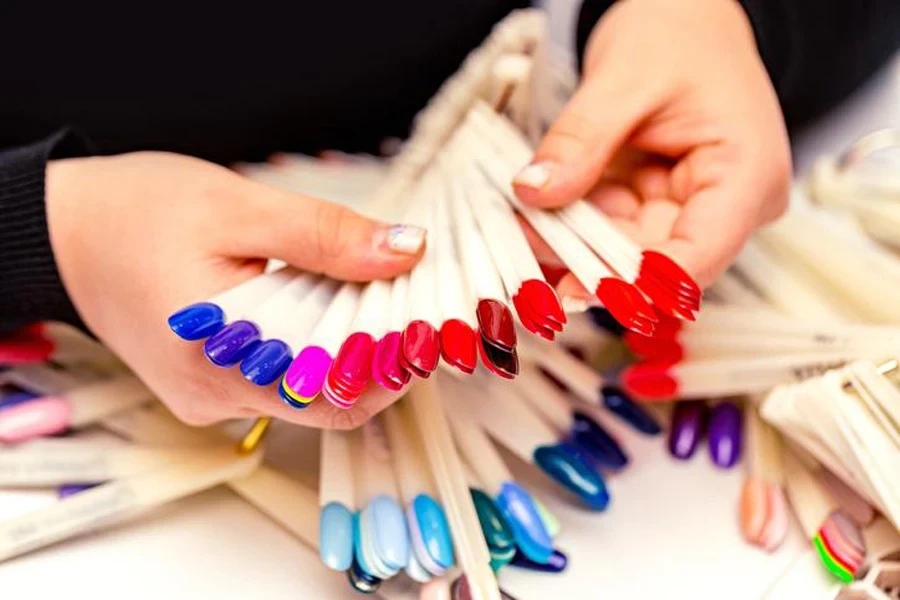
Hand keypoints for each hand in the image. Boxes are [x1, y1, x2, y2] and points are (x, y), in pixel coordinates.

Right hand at [46, 152, 423, 427]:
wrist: (68, 233)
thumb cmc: (142, 213)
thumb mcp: (240, 208)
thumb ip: (325, 235)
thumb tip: (406, 251)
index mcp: (219, 357)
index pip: (336, 393)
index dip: (393, 363)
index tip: (428, 322)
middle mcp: (215, 395)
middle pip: (327, 395)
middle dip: (377, 351)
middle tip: (406, 295)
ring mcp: (211, 398)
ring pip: (306, 388)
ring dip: (346, 345)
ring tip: (365, 289)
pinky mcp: (211, 385)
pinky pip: (279, 378)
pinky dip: (311, 345)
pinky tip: (320, 301)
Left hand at [514, 0, 790, 295]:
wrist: (682, 15)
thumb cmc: (676, 32)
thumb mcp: (624, 78)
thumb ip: (581, 139)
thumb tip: (534, 192)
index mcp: (747, 174)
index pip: (699, 255)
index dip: (638, 284)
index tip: (576, 291)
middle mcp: (727, 204)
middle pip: (654, 259)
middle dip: (586, 261)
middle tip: (524, 254)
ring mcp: (690, 207)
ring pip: (624, 250)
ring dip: (571, 247)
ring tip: (519, 233)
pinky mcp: (657, 205)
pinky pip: (610, 229)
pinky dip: (571, 227)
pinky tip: (533, 224)